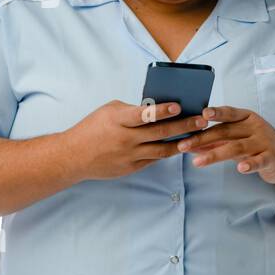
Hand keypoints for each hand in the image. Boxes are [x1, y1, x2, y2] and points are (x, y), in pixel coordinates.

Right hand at [60, 100, 210, 180]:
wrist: (73, 156)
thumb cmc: (93, 128)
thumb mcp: (110, 111)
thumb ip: (133, 110)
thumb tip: (159, 109)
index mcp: (118, 121)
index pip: (143, 115)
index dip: (162, 111)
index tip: (178, 106)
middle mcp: (125, 139)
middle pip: (160, 133)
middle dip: (184, 126)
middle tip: (202, 120)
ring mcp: (129, 156)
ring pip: (162, 150)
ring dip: (182, 142)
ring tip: (198, 135)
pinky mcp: (131, 168)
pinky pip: (155, 159)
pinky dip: (168, 152)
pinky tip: (181, 145)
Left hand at [175, 105, 274, 183]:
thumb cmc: (257, 145)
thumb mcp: (238, 139)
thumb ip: (216, 141)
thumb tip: (188, 144)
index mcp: (247, 118)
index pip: (229, 114)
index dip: (216, 113)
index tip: (201, 115)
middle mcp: (255, 127)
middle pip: (226, 132)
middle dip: (202, 139)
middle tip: (182, 146)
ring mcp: (264, 142)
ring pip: (237, 147)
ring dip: (215, 155)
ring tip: (198, 162)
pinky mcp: (272, 157)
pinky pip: (260, 161)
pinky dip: (250, 164)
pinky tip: (240, 168)